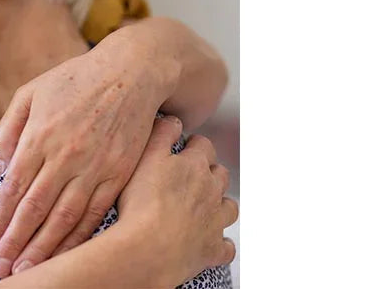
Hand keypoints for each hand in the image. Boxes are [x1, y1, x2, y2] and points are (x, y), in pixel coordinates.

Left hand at [0, 44, 167, 277]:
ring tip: (27, 270)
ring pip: (65, 218)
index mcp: (39, 136)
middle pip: (35, 210)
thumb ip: (9, 130)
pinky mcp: (118, 174)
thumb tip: (2, 169)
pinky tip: (66, 255)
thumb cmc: (75, 81)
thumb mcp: (30, 93)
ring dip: (44, 248)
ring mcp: (94, 167)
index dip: (0, 220)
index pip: (13, 189)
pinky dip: (79, 238)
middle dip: (16, 243)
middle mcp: (64, 156)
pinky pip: (96, 213)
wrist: (131, 73)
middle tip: (0, 268)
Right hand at [115, 116, 237, 283]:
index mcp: (195, 166)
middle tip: (189, 177)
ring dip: (220, 205)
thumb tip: (173, 119)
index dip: (194, 146)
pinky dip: (220, 243)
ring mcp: (215, 222)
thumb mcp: (143, 158)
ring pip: (229, 207)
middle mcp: (211, 191)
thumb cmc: (141, 204)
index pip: (203, 146)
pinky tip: (209, 242)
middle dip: (209, 172)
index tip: (183, 148)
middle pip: (220, 175)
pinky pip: (225, 247)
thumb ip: (160, 134)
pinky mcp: (212, 249)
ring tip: (203, 207)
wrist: (147, 250)